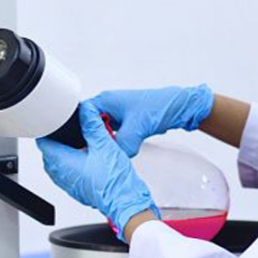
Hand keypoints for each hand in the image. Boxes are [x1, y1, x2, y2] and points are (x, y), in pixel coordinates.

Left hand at [36, 101, 156, 238]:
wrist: (126, 203)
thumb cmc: (115, 182)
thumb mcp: (105, 145)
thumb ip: (92, 125)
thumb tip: (86, 112)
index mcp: (62, 162)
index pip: (43, 142)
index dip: (47, 129)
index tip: (53, 122)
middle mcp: (61, 175)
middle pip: (49, 152)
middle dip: (57, 140)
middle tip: (69, 130)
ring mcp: (67, 184)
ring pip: (58, 163)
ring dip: (65, 152)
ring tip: (80, 143)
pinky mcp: (76, 189)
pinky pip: (67, 173)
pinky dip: (72, 163)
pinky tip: (86, 158)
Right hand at [91, 85, 214, 156]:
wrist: (177, 108)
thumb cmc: (158, 107)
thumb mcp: (136, 129)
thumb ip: (122, 145)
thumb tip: (115, 157)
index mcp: (105, 100)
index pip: (81, 115)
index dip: (80, 130)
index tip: (84, 143)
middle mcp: (108, 105)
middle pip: (91, 125)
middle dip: (95, 137)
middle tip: (98, 148)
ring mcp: (116, 113)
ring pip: (103, 131)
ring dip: (108, 140)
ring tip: (112, 148)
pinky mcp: (124, 121)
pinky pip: (113, 133)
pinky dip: (116, 141)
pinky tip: (122, 146)